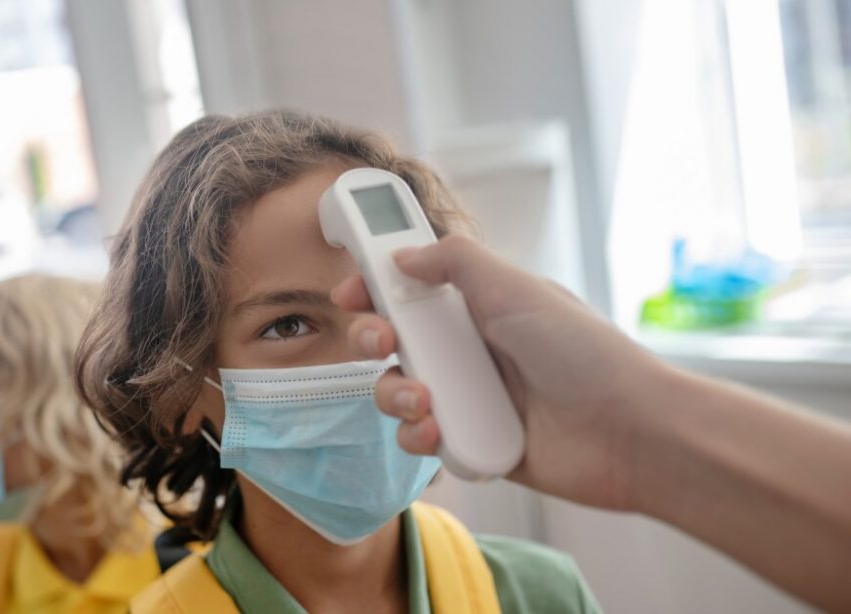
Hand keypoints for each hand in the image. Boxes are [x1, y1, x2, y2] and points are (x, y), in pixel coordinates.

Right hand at [333, 235, 672, 510]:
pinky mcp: (471, 442)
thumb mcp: (516, 288)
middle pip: (394, 340)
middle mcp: (469, 349)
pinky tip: (438, 432)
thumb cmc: (584, 353)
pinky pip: (420, 437)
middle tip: (383, 342)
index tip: (350, 289)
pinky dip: (418, 435)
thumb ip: (455, 261)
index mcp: (480, 305)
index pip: (413, 288)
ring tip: (424, 399)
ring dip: (395, 393)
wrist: (629, 432)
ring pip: (398, 391)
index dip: (376, 286)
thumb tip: (401, 254)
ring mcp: (468, 397)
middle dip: (374, 339)